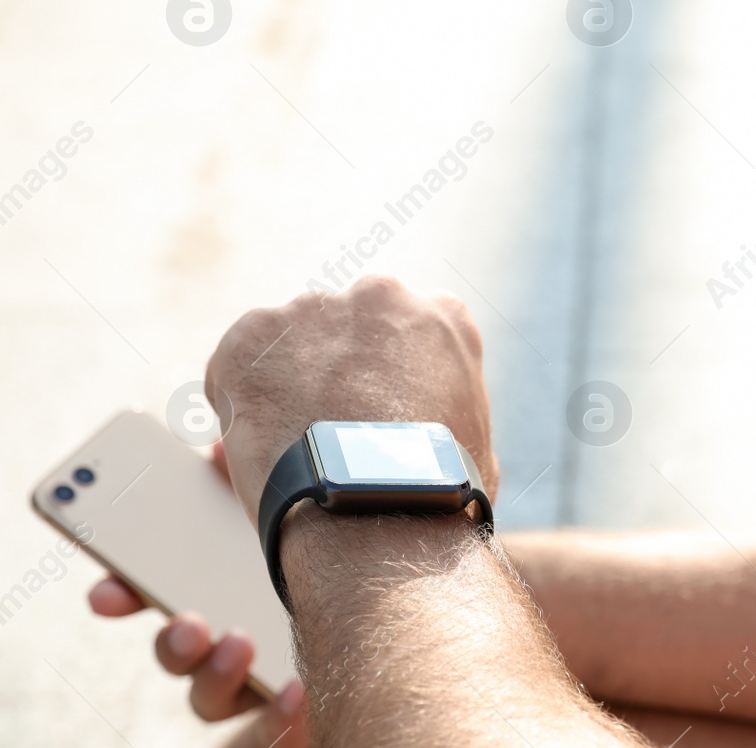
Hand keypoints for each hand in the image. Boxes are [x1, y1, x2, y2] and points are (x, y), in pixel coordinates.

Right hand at [87, 445, 309, 746]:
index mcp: (223, 588)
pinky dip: (277, 712)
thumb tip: (219, 447)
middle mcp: (230, 639)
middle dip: (173, 640)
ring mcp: (260, 682)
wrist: (407, 608)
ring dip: (214, 675)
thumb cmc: (338, 545)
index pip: (157, 594)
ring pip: (212, 696)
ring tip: (240, 644)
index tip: (107, 592)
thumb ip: (250, 482)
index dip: (125, 594)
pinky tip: (295, 688)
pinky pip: (273, 728)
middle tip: (187, 622)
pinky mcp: (295, 711)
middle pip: (180, 651)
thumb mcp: (295, 508)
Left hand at [205, 275, 499, 524]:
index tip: (370, 406)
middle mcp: (381, 295)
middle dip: (333, 366)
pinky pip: (234, 367)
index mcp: (443, 316)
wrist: (379, 508)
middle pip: (343, 326)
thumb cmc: (436, 493)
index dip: (383, 370)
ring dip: (285, 383)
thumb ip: (443, 409)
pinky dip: (238, 403)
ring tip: (294, 447)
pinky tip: (263, 446)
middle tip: (328, 426)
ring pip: (287, 343)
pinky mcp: (254, 333)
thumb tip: (409, 434)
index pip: (405, 328)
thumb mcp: (473, 437)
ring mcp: (315, 310)